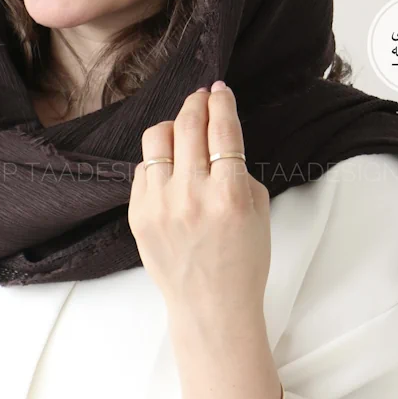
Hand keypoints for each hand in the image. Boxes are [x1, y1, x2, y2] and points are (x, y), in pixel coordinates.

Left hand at [128, 82, 272, 320]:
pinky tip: (170, 167)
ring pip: (156, 139)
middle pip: (187, 125)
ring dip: (172, 125)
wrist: (211, 307)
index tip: (221, 91)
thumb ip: (239, 171)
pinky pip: (143, 169)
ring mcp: (160, 205)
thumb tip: (219, 138)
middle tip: (202, 98)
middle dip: (196, 103)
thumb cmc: (242, 261)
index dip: (221, 103)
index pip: (222, 130)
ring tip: (182, 129)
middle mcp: (191, 196)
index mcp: (229, 195)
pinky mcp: (138, 214)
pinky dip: (158, 160)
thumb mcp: (259, 211)